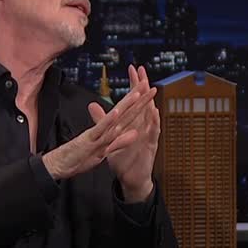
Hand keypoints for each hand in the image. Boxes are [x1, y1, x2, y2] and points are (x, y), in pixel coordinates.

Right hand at [41, 68, 155, 183]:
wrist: (59, 164)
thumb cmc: (79, 157)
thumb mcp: (105, 150)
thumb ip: (120, 141)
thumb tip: (135, 133)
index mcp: (108, 131)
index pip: (127, 114)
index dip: (138, 103)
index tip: (148, 92)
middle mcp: (104, 129)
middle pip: (124, 111)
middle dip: (137, 98)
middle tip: (147, 83)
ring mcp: (97, 134)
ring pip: (115, 118)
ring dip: (127, 105)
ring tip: (138, 93)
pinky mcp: (90, 141)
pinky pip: (102, 131)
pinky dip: (109, 121)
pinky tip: (117, 112)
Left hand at [96, 65, 158, 201]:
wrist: (131, 178)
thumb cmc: (122, 158)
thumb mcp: (109, 137)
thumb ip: (102, 120)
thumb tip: (92, 104)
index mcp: (132, 122)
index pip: (133, 99)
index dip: (133, 84)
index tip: (133, 68)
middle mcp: (142, 126)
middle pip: (143, 102)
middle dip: (143, 86)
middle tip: (142, 70)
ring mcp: (148, 136)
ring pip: (150, 115)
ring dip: (150, 101)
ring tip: (150, 88)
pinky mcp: (150, 147)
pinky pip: (153, 133)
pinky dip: (154, 122)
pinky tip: (154, 112)